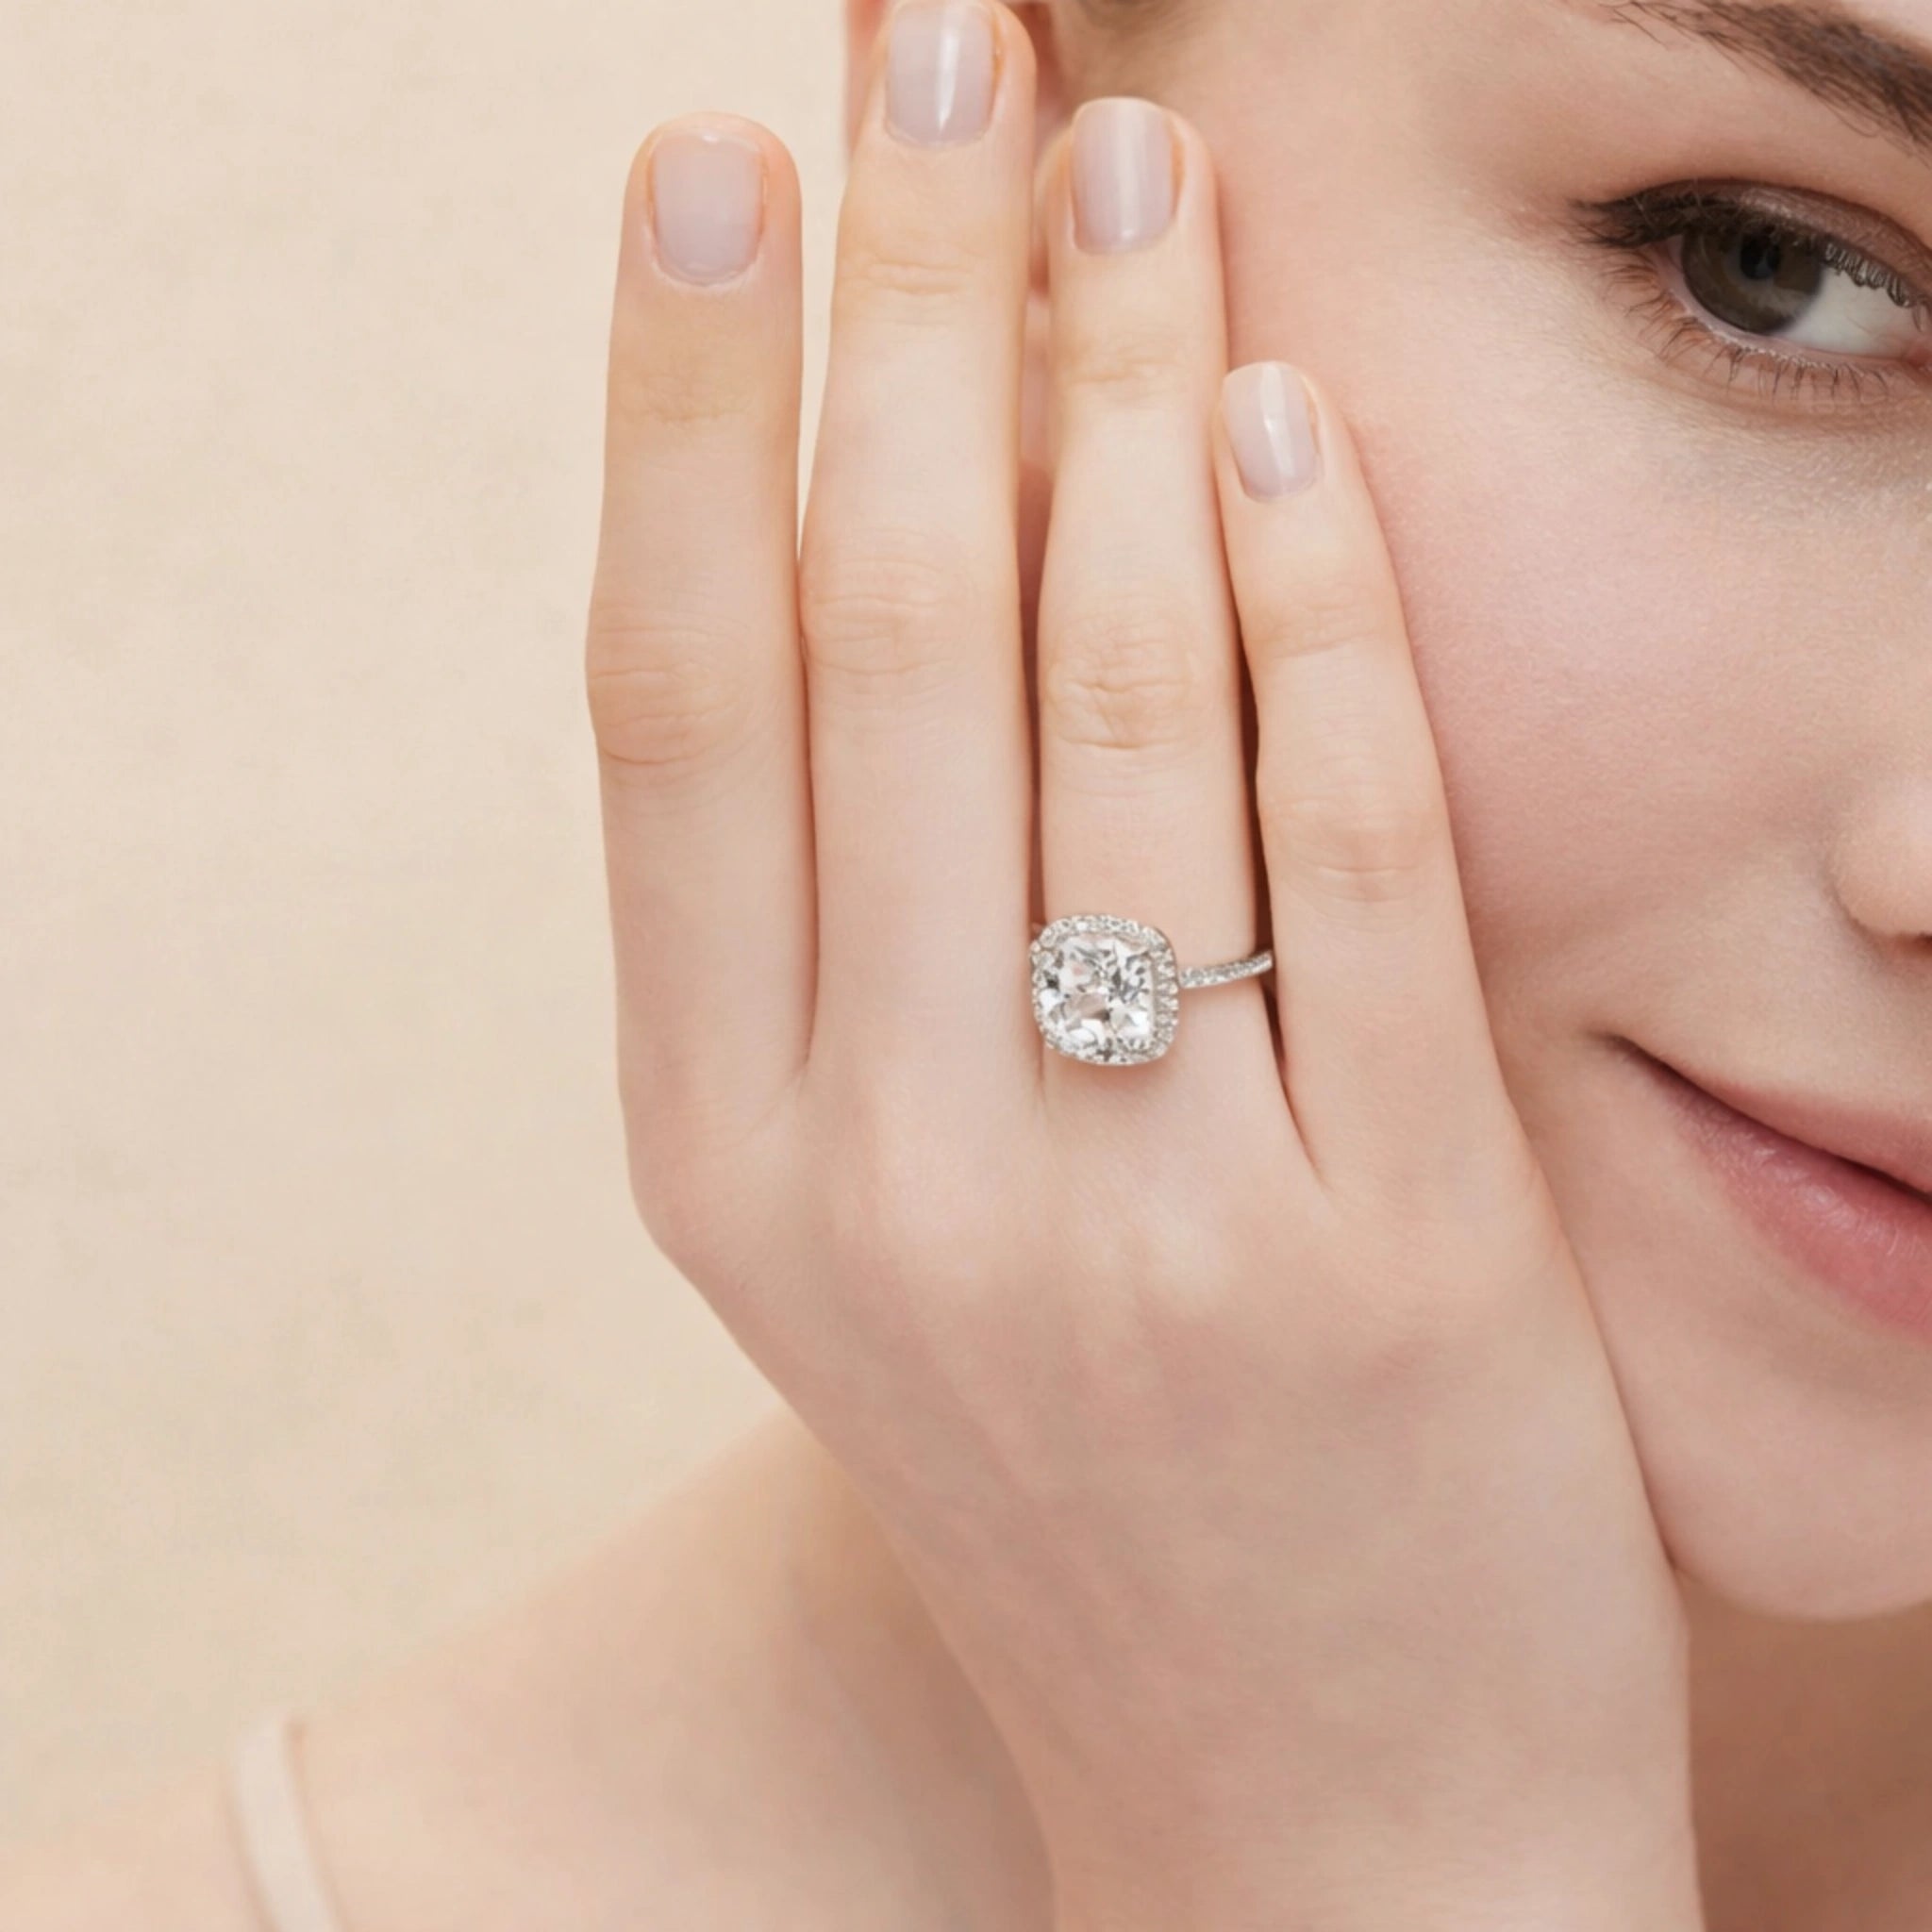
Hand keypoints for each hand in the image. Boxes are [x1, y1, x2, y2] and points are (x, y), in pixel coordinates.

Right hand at [585, 3, 1700, 1924]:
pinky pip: (1348, 853)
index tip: (707, 164)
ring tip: (1138, 164)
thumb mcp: (879, 1244)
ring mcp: (1137, 1218)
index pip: (675, 703)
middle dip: (907, 300)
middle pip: (882, 641)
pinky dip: (1321, 612)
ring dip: (1120, 388)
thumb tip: (842, 561)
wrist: (1299, 1822)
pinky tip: (1288, 416)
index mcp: (726, 1161)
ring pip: (1114, 702)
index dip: (685, 404)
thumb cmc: (1081, 1497)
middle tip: (938, 46)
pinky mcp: (1385, 1246)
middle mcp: (893, 1179)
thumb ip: (838, 946)